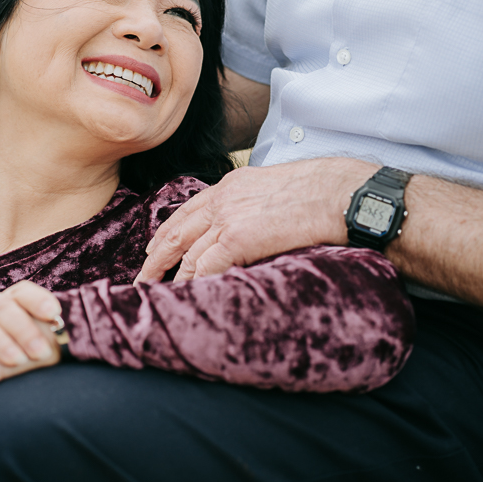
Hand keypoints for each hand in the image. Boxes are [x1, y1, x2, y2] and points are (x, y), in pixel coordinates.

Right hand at [0, 280, 63, 392]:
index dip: (38, 300)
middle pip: (1, 307)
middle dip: (23, 329)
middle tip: (42, 352)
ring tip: (16, 360)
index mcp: (3, 304)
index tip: (56, 315)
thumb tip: (83, 339)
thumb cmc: (0, 369)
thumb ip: (47, 341)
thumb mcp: (24, 353)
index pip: (22, 292)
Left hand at [137, 157, 375, 280]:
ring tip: (158, 295)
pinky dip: (194, 285)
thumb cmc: (324, 193)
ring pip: (187, 255)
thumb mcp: (279, 188)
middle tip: (142, 277)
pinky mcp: (237, 238)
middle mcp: (223, 198)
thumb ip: (256, 205)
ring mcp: (228, 218)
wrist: (340, 193)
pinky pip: (205, 267)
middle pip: (177, 231)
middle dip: (156, 257)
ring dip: (172, 278)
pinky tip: (187, 298)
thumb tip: (255, 227)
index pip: (189, 210)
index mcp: (233, 183)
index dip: (168, 231)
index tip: (155, 247)